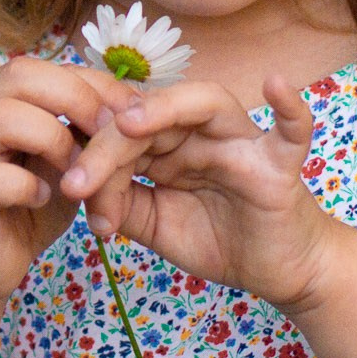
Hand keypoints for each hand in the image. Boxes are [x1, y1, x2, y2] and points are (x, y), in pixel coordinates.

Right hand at [0, 57, 142, 311]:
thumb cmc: (26, 205)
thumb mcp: (64, 162)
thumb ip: (82, 132)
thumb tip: (127, 107)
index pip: (45, 67)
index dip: (93, 83)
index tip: (132, 111)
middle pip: (19, 75)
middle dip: (75, 99)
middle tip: (108, 133)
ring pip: (0, 117)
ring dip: (52, 140)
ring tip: (76, 172)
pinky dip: (23, 186)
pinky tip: (42, 199)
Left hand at [59, 71, 339, 313]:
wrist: (277, 271)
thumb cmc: (218, 238)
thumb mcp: (155, 223)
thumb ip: (121, 202)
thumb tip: (79, 189)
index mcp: (170, 143)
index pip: (122, 130)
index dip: (90, 150)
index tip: (64, 184)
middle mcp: (202, 133)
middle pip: (152, 115)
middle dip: (108, 146)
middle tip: (76, 183)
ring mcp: (242, 143)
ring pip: (206, 104)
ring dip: (165, 108)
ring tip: (129, 124)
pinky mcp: (280, 165)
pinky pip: (292, 131)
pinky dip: (290, 107)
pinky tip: (276, 86)